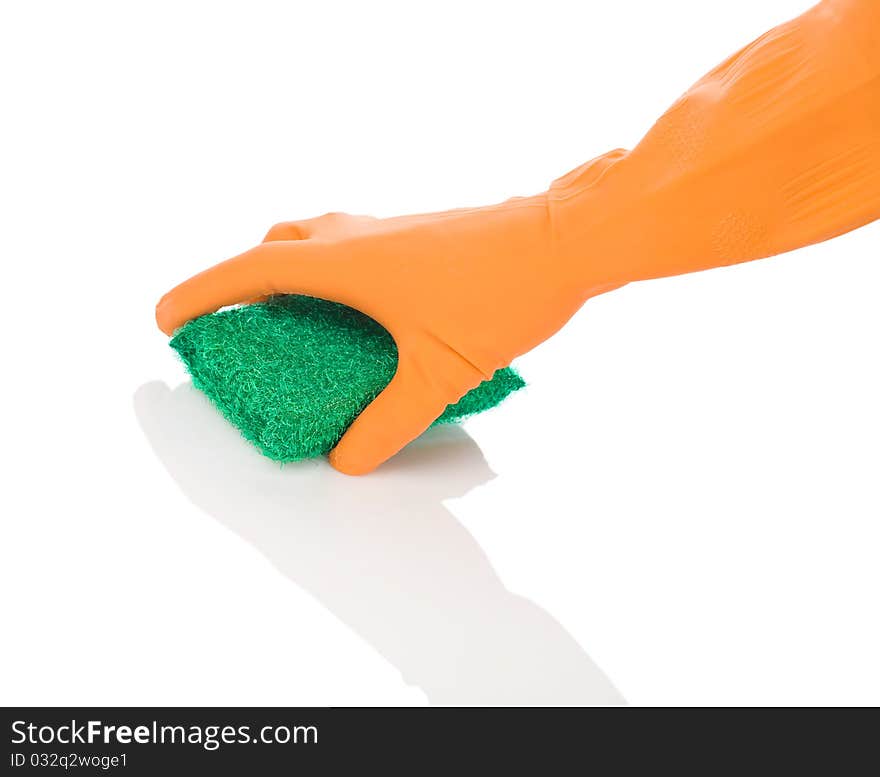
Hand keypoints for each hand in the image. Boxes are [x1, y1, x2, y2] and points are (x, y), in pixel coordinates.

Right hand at [156, 173, 621, 474]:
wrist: (567, 240)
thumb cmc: (503, 295)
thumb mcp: (440, 373)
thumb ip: (389, 421)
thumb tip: (349, 459)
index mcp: (348, 263)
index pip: (251, 272)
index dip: (202, 294)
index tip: (168, 317)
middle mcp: (360, 235)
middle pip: (276, 247)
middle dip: (243, 282)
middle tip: (236, 321)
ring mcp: (391, 229)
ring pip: (315, 239)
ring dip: (289, 271)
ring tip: (292, 319)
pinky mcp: (419, 235)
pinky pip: (352, 245)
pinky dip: (332, 271)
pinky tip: (361, 311)